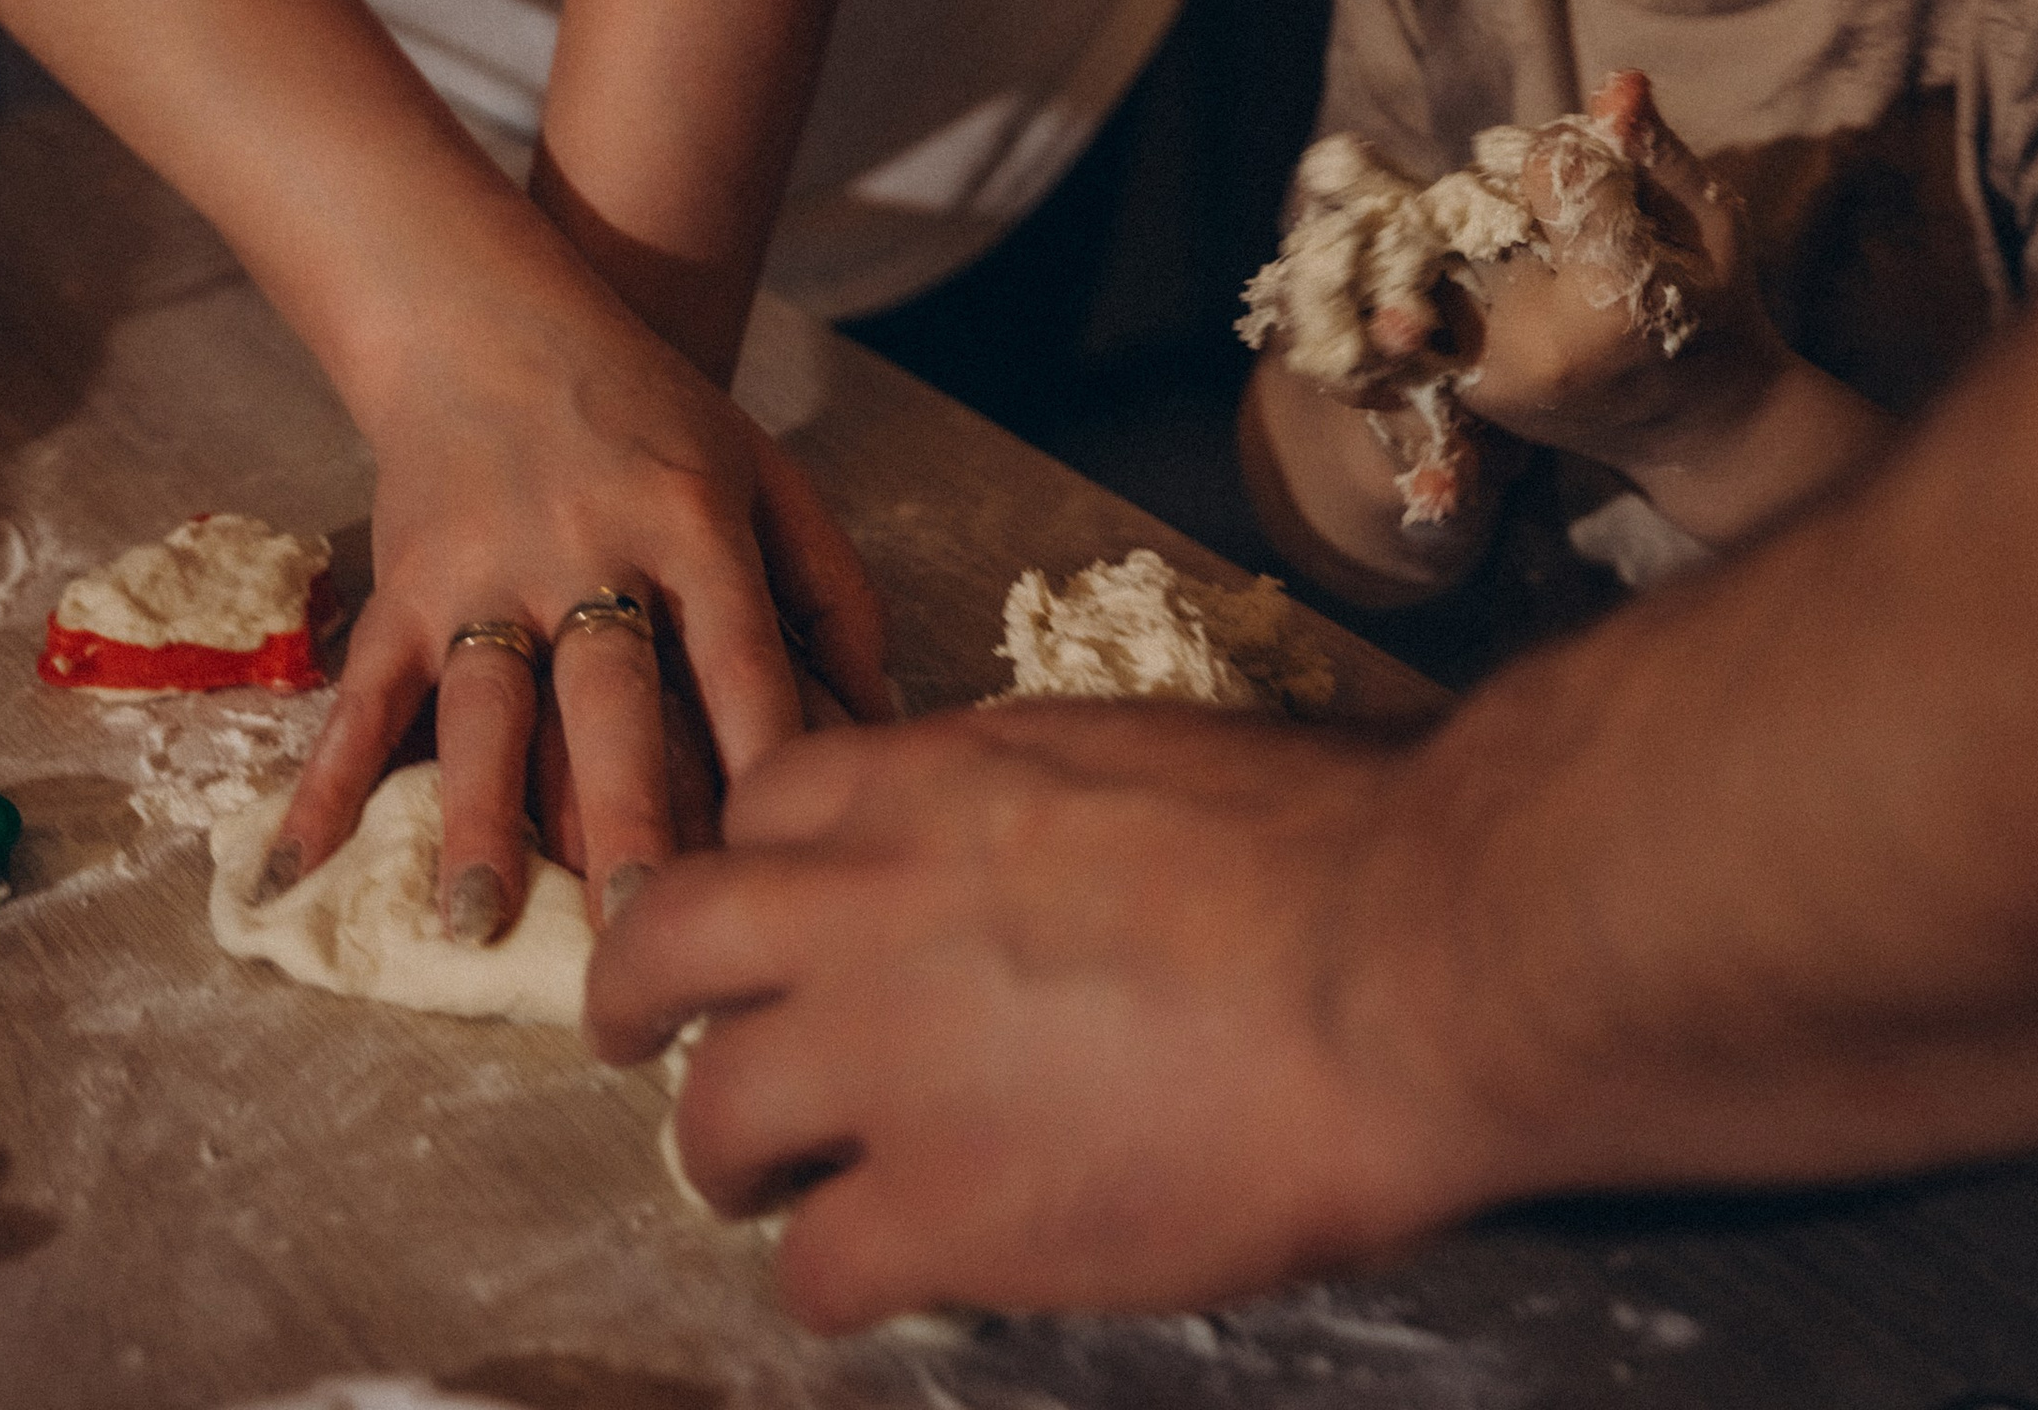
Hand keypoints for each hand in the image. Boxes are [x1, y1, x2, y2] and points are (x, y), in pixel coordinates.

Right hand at [259, 276, 892, 940]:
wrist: (491, 317)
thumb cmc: (650, 414)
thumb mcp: (762, 472)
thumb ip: (831, 590)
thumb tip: (886, 724)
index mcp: (692, 522)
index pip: (738, 656)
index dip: (762, 758)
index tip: (782, 870)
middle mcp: (589, 548)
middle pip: (612, 698)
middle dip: (626, 817)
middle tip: (641, 932)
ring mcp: (486, 570)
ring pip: (485, 707)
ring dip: (478, 816)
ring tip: (476, 925)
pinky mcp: (403, 583)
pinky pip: (363, 694)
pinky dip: (325, 783)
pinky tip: (294, 871)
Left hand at [585, 702, 1473, 1328]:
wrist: (1401, 958)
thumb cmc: (1323, 844)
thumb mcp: (1137, 756)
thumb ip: (1034, 799)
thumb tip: (1024, 844)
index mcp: (935, 780)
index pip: (766, 803)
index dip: (760, 868)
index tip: (774, 913)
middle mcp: (873, 904)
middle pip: (671, 939)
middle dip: (637, 993)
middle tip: (636, 1035)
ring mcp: (890, 1061)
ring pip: (713, 1112)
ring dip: (727, 1154)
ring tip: (759, 1185)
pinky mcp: (944, 1211)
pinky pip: (815, 1268)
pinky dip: (830, 1279)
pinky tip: (880, 1280)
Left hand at [1448, 95, 1888, 543]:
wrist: (1700, 432)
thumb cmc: (1716, 312)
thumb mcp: (1713, 224)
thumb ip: (1657, 154)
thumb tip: (1617, 82)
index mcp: (1608, 299)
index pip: (1549, 171)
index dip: (1569, 155)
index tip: (1593, 168)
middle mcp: (1536, 344)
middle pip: (1486, 208)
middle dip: (1516, 195)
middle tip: (1558, 218)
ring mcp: (1493, 374)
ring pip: (1447, 251)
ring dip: (1476, 232)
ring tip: (1533, 253)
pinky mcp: (1469, 389)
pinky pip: (1431, 303)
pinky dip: (1446, 275)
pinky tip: (1482, 271)